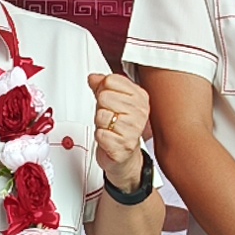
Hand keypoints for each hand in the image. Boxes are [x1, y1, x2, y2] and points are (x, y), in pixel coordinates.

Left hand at [88, 73, 150, 190]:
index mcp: (140, 97)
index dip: (103, 90)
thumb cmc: (119, 127)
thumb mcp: (112, 102)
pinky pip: (100, 134)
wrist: (125, 156)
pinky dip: (100, 137)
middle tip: (110, 117)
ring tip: (110, 128)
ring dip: (100, 124)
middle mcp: (140, 112)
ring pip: (101, 115)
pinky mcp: (124, 146)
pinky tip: (109, 139)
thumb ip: (103, 86)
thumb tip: (94, 78)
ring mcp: (134, 129)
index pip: (111, 80)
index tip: (110, 99)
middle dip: (101, 108)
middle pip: (105, 97)